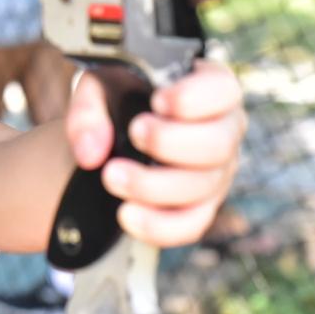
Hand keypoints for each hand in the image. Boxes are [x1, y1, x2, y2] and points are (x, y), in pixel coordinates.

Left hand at [65, 60, 245, 247]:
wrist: (115, 133)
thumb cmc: (120, 98)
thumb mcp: (99, 88)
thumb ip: (89, 111)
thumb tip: (91, 153)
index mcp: (211, 89)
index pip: (225, 89)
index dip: (194, 98)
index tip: (157, 101)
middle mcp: (224, 131)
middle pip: (219, 144)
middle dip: (171, 142)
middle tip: (134, 133)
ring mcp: (218, 172)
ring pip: (203, 187)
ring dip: (154, 185)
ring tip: (112, 175)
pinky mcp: (203, 207)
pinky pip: (192, 224)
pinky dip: (160, 225)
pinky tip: (127, 214)